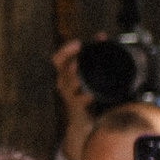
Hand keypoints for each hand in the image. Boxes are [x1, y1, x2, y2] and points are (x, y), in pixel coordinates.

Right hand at [53, 39, 93, 159]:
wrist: (82, 123)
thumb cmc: (85, 94)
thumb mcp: (89, 73)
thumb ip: (95, 53)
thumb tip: (101, 35)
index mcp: (65, 73)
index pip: (58, 58)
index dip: (66, 50)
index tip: (79, 43)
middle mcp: (64, 83)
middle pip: (62, 69)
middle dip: (70, 61)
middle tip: (79, 57)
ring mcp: (68, 95)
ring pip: (67, 84)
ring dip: (74, 78)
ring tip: (80, 73)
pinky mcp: (76, 108)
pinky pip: (78, 101)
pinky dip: (84, 97)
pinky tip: (90, 95)